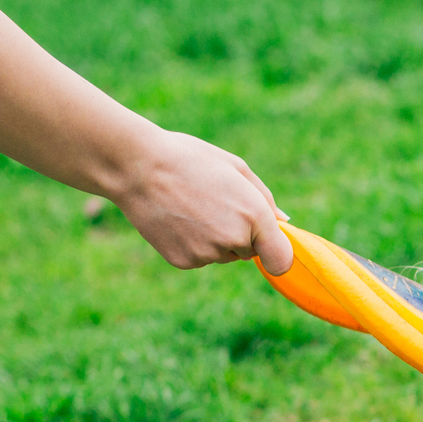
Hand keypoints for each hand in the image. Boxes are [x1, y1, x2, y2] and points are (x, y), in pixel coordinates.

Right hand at [111, 131, 292, 272]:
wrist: (138, 167)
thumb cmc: (190, 160)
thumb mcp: (235, 167)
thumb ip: (265, 198)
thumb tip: (284, 222)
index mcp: (255, 215)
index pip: (280, 259)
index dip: (276, 251)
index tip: (267, 243)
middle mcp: (234, 239)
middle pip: (250, 252)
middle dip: (241, 234)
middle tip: (214, 204)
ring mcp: (207, 254)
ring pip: (223, 254)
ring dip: (216, 238)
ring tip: (192, 207)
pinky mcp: (184, 261)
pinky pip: (199, 258)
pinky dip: (193, 243)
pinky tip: (178, 219)